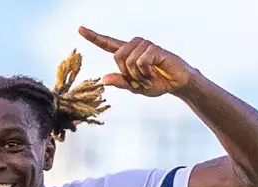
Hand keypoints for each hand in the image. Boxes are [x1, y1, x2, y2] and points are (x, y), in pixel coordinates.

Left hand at [78, 27, 194, 96]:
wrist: (176, 83)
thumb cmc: (157, 83)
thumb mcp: (135, 87)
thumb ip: (121, 83)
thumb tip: (104, 79)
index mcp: (127, 54)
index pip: (107, 43)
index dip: (93, 37)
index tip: (80, 29)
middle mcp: (134, 46)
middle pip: (117, 56)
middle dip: (127, 73)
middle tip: (140, 80)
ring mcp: (145, 45)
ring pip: (129, 61)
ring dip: (139, 75)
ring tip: (149, 76)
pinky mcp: (154, 48)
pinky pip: (141, 62)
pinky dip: (147, 73)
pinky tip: (155, 72)